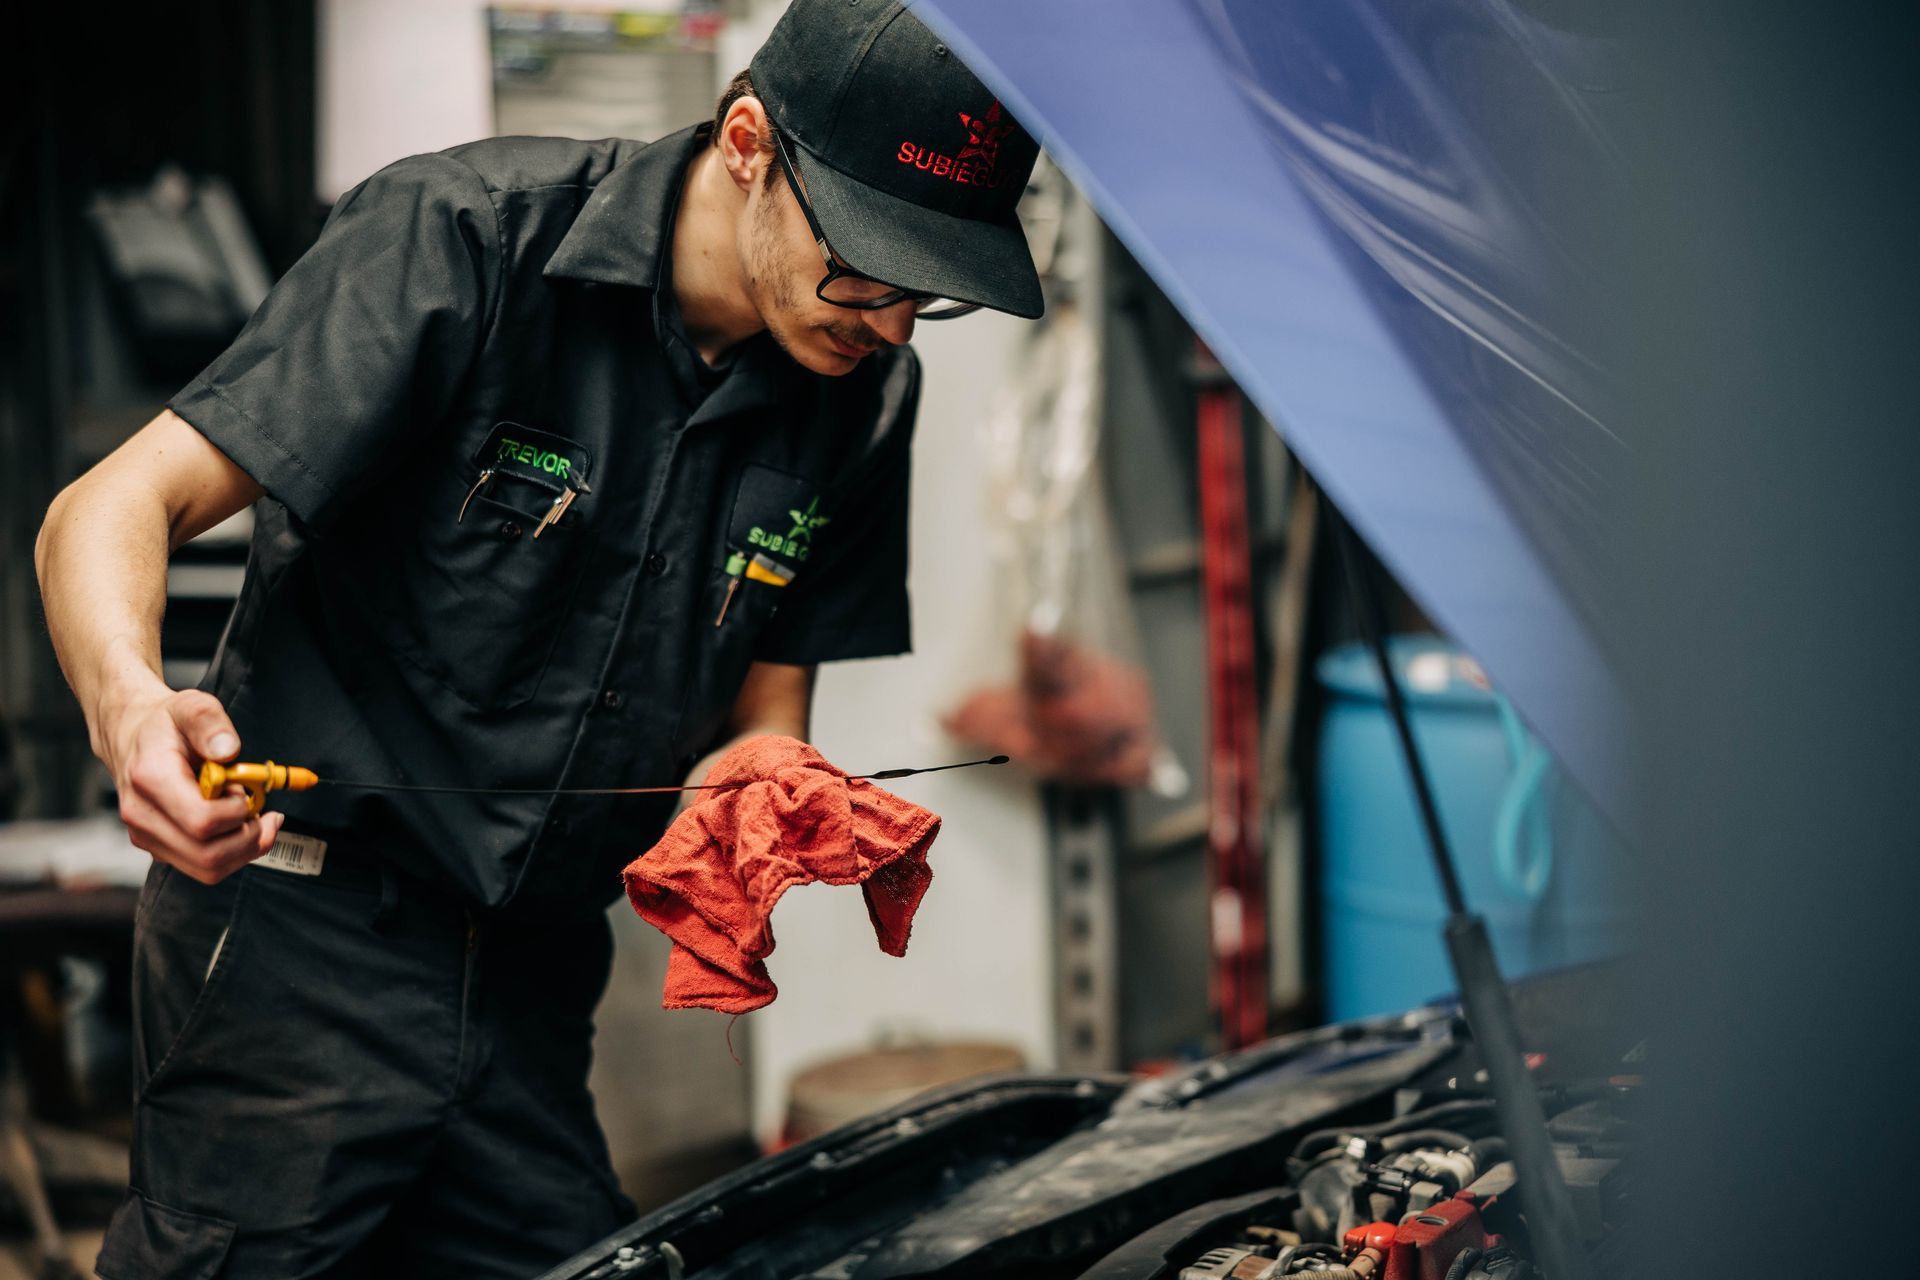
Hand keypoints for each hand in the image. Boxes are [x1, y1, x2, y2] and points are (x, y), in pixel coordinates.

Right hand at [100, 684, 282, 882]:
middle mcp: (142, 815)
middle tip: (263, 811)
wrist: (130, 736)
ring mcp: (146, 836)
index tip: (246, 791)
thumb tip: (227, 750)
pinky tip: (239, 826)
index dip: (237, 813)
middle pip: (208, 855)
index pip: (202, 821)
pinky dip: (231, 853)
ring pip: (207, 869)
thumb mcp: (191, 706)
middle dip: (249, 838)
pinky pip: (201, 867)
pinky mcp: (157, 847)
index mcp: (150, 780)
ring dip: (245, 849)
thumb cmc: (165, 724)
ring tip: (256, 819)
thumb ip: (210, 723)